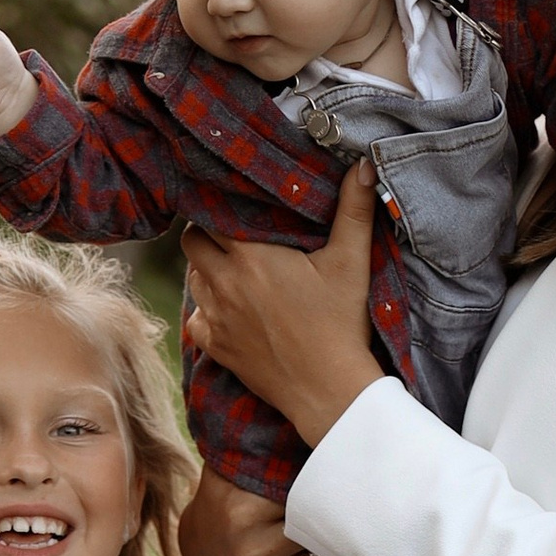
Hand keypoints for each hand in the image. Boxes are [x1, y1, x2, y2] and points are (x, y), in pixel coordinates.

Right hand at [171, 466, 350, 555]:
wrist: (200, 551)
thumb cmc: (227, 499)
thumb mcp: (235, 468)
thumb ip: (264, 449)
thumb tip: (308, 429)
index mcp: (242, 512)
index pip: (307, 493)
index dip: (329, 482)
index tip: (351, 473)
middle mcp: (251, 551)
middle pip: (319, 527)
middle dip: (340, 513)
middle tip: (365, 499)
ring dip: (344, 542)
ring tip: (362, 525)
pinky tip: (352, 555)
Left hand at [181, 160, 385, 452]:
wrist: (329, 390)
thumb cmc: (341, 324)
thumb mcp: (351, 262)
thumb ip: (354, 210)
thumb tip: (364, 165)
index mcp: (250, 256)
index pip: (210, 215)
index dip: (219, 208)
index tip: (235, 207)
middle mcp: (224, 283)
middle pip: (192, 242)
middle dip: (208, 235)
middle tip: (234, 236)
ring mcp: (216, 317)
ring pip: (193, 278)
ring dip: (207, 270)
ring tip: (235, 269)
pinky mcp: (216, 347)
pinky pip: (196, 318)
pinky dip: (207, 310)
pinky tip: (230, 309)